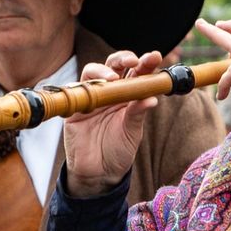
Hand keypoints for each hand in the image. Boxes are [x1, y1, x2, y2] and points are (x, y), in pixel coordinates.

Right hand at [62, 50, 162, 196]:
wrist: (98, 173)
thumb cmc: (118, 151)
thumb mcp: (132, 132)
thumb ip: (138, 114)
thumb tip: (152, 98)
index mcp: (129, 96)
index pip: (137, 74)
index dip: (145, 63)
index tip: (155, 57)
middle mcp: (111, 93)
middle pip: (115, 66)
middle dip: (124, 59)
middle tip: (134, 61)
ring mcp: (92, 97)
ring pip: (93, 71)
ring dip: (103, 71)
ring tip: (112, 79)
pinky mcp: (75, 107)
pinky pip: (76, 90)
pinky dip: (84, 87)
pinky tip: (92, 91)